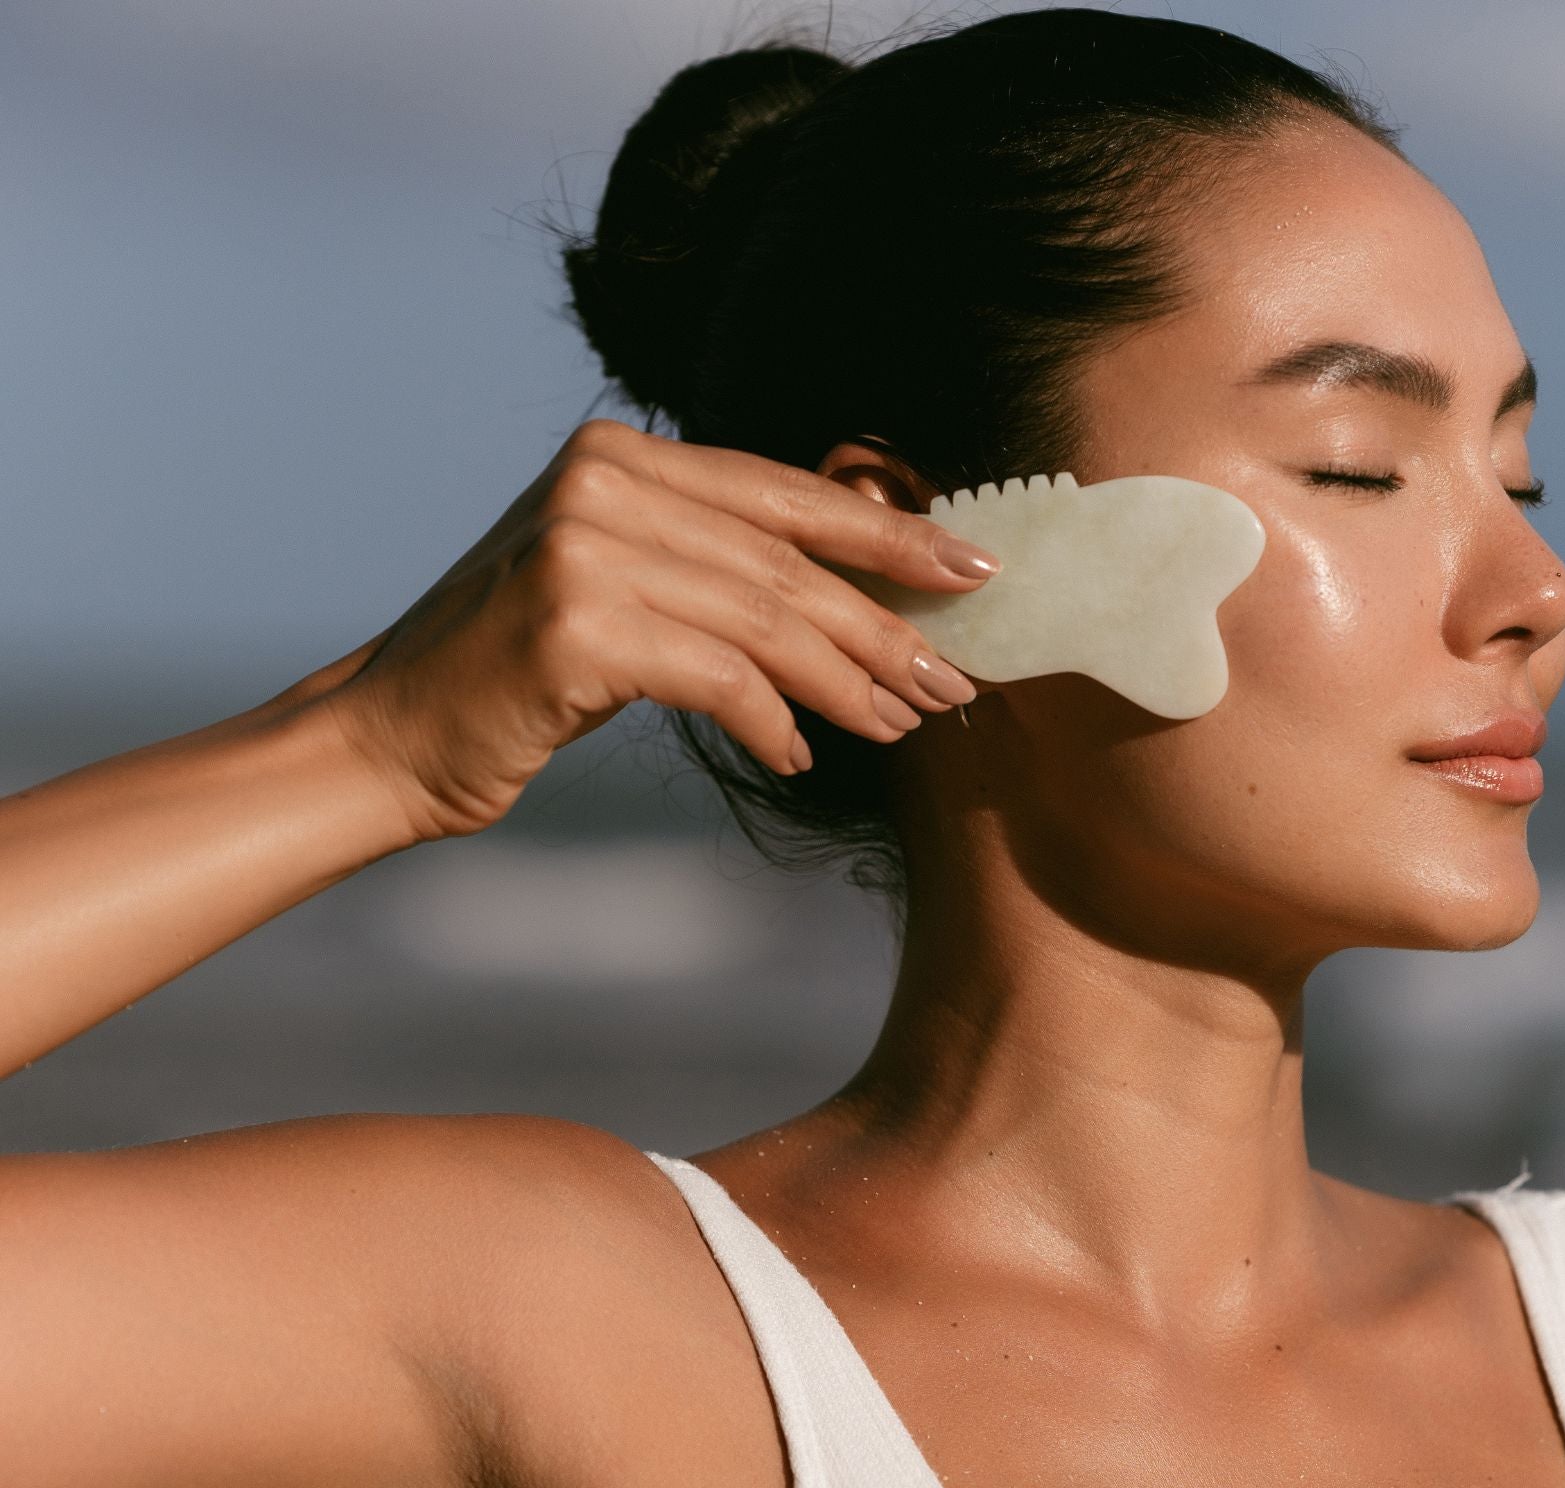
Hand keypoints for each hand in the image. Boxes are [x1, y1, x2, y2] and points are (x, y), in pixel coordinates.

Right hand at [317, 421, 992, 839]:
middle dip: (883, 627)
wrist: (392, 736)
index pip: (784, 492)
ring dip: (848, 682)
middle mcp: (600, 482)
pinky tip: (798, 755)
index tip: (971, 571)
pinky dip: (771, 721)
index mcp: (618, 454)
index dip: (886, 533)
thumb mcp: (619, 590)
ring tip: (901, 725)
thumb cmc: (518, 677)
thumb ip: (710, 566)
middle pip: (785, 562)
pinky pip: (718, 677)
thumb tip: (856, 597)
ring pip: (764, 620)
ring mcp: (582, 549)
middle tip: (951, 682)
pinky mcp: (574, 627)